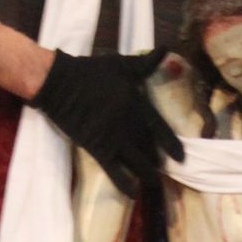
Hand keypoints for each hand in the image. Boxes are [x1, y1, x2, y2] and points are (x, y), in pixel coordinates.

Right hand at [33, 48, 184, 195]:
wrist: (59, 82)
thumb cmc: (91, 71)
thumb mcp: (122, 64)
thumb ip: (146, 62)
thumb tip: (167, 47)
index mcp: (138, 104)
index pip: (161, 129)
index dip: (172, 145)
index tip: (182, 158)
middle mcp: (129, 124)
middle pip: (150, 149)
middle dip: (159, 161)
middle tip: (167, 171)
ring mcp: (113, 138)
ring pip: (137, 163)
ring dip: (147, 175)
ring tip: (154, 183)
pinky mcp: (96, 148)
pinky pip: (114, 171)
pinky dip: (125, 183)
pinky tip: (133, 193)